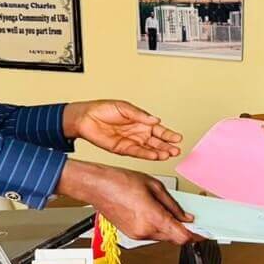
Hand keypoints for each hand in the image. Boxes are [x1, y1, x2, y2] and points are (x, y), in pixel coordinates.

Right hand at [56, 159, 198, 243]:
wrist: (96, 185)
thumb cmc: (119, 181)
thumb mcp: (154, 186)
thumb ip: (173, 205)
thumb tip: (186, 216)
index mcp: (153, 218)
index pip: (181, 236)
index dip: (196, 236)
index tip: (205, 233)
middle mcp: (145, 231)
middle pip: (173, 238)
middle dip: (183, 230)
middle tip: (191, 219)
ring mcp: (137, 234)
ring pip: (162, 236)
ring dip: (169, 227)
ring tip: (169, 211)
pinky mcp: (131, 234)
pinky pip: (151, 234)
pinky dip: (157, 226)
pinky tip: (156, 213)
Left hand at [64, 100, 181, 160]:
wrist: (85, 118)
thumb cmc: (103, 109)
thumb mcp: (124, 108)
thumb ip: (140, 115)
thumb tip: (155, 120)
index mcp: (140, 121)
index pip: (158, 129)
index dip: (168, 134)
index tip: (178, 138)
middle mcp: (138, 132)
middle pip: (156, 141)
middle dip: (167, 146)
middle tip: (177, 150)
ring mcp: (131, 141)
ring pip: (149, 149)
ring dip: (159, 152)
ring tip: (169, 155)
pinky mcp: (123, 149)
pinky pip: (137, 153)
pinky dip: (146, 155)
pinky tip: (155, 156)